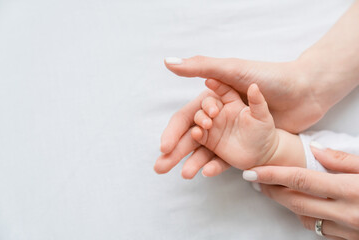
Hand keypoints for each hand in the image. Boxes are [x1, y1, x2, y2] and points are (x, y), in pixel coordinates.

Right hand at [155, 56, 322, 176]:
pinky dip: (214, 166)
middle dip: (175, 152)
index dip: (173, 132)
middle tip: (160, 168)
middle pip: (190, 137)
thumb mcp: (232, 69)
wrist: (304, 93)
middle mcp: (217, 117)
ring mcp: (228, 132)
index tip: (165, 147)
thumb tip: (168, 62)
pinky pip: (224, 159)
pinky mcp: (242, 145)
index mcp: (212, 99)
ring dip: (192, 163)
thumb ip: (200, 67)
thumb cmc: (269, 77)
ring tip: (184, 175)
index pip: (186, 118)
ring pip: (204, 151)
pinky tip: (206, 173)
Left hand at [243, 147, 358, 238]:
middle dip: (271, 190)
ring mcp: (348, 230)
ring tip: (276, 190)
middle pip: (296, 201)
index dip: (272, 175)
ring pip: (305, 219)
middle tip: (256, 179)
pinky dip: (307, 216)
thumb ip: (342, 160)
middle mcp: (346, 213)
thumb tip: (314, 149)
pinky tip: (304, 205)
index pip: (300, 180)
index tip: (252, 172)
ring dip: (288, 204)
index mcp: (351, 190)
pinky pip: (320, 230)